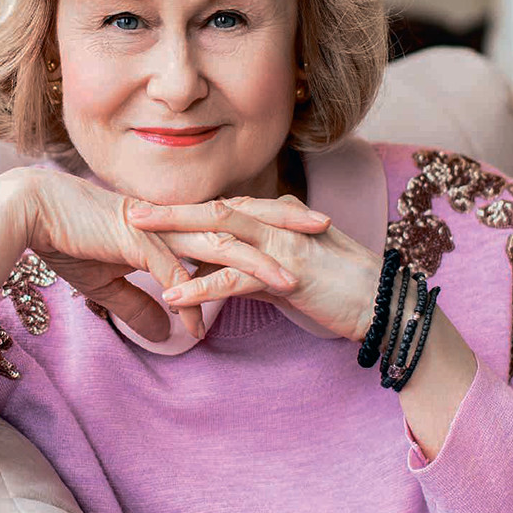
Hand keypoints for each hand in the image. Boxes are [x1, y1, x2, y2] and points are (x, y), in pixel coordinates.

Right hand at [21, 168, 331, 342]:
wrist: (31, 214)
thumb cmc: (68, 241)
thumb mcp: (109, 285)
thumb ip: (141, 309)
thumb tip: (170, 336)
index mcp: (173, 222)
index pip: (231, 220)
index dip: (267, 222)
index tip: (300, 232)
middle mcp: (172, 221)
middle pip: (239, 220)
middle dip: (283, 226)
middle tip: (326, 230)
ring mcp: (156, 230)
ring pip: (216, 245)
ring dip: (254, 264)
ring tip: (292, 282)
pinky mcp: (133, 244)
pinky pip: (170, 276)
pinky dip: (188, 301)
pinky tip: (200, 327)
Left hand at [126, 194, 381, 341]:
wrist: (385, 305)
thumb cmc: (334, 289)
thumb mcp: (284, 270)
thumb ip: (249, 263)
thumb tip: (211, 269)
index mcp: (275, 217)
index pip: (220, 207)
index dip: (182, 209)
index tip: (146, 211)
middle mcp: (276, 221)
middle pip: (213, 207)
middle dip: (169, 209)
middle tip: (127, 209)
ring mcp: (283, 243)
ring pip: (220, 230)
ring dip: (174, 234)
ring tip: (135, 239)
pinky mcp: (289, 272)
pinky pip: (236, 277)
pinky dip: (200, 285)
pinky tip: (171, 293)